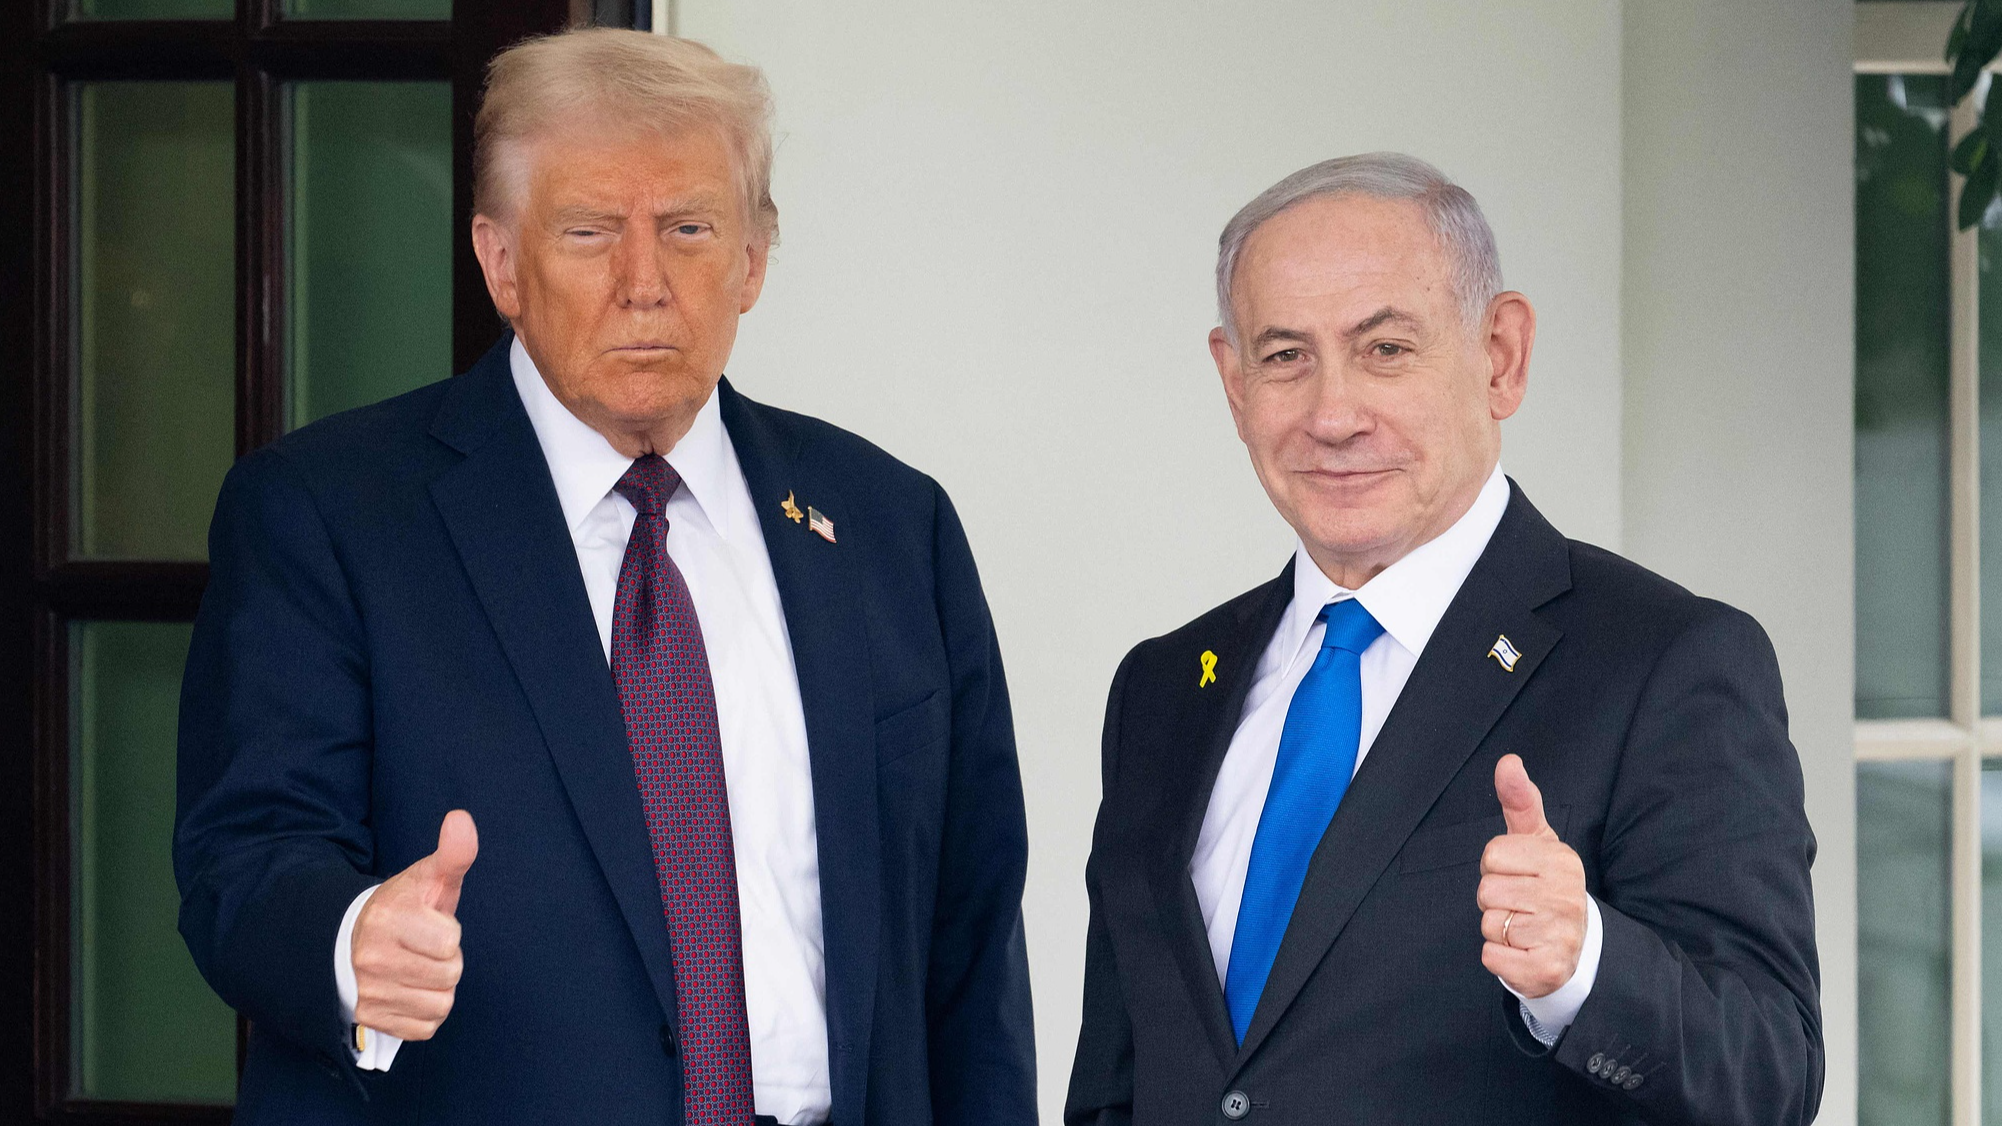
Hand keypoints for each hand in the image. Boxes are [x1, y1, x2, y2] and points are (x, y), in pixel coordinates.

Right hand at [351, 810, 477, 1040]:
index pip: (449, 941)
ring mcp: (368, 993)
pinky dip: (425, 1012)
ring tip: (417, 968)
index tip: (428, 924)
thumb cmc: (402, 909)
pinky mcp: (372, 1020)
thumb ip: (452, 853)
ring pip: (440, 1002)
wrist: (350, 942)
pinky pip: (426, 1027)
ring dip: (437, 987)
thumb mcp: (427, 878)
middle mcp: (371, 958)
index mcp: (387, 917)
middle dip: (445, 960)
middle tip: (423, 948)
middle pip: (449, 974)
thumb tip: (462, 819)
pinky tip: (410, 991)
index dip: (447, 933)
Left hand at [1477, 755, 1585, 997]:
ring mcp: (1559, 935)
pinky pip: (1492, 956)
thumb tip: (1508, 761)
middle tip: (1521, 906)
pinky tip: (1523, 952)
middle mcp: (1566, 895)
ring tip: (1524, 928)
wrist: (1576, 948)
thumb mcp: (1536, 841)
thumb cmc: (1545, 886)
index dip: (1496, 868)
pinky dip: (1499, 957)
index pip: (1492, 856)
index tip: (1519, 876)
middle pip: (1487, 891)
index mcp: (1561, 860)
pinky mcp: (1547, 969)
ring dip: (1498, 930)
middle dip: (1495, 900)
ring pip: (1488, 924)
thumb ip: (1519, 801)